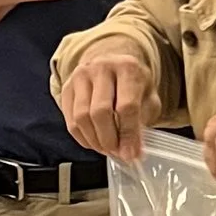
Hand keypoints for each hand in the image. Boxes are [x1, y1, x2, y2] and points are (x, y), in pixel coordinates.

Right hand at [59, 44, 157, 160]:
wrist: (111, 63)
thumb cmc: (132, 83)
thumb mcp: (148, 97)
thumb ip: (143, 121)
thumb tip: (133, 150)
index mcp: (127, 68)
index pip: (126, 106)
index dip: (128, 134)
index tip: (130, 153)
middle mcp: (101, 68)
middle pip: (100, 112)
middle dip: (109, 139)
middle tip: (117, 152)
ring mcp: (81, 76)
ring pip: (82, 117)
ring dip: (95, 140)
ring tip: (106, 148)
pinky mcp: (67, 88)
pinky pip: (71, 121)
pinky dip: (82, 138)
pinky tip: (94, 141)